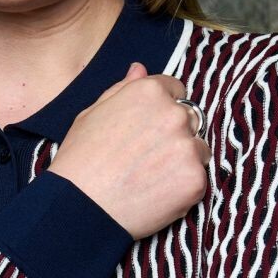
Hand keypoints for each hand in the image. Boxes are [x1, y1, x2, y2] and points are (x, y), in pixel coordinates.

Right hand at [47, 60, 211, 239]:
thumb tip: (139, 69)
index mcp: (150, 92)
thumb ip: (122, 89)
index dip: (161, 111)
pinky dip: (182, 190)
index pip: (176, 91)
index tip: (148, 131)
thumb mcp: (91, 114)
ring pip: (198, 151)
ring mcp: (188, 148)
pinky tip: (155, 195)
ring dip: (182, 162)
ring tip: (149, 179)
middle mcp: (174, 114)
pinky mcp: (196, 180)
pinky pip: (198, 180)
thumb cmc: (79, 162)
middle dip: (174, 136)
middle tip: (145, 160)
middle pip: (190, 120)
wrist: (79, 208)